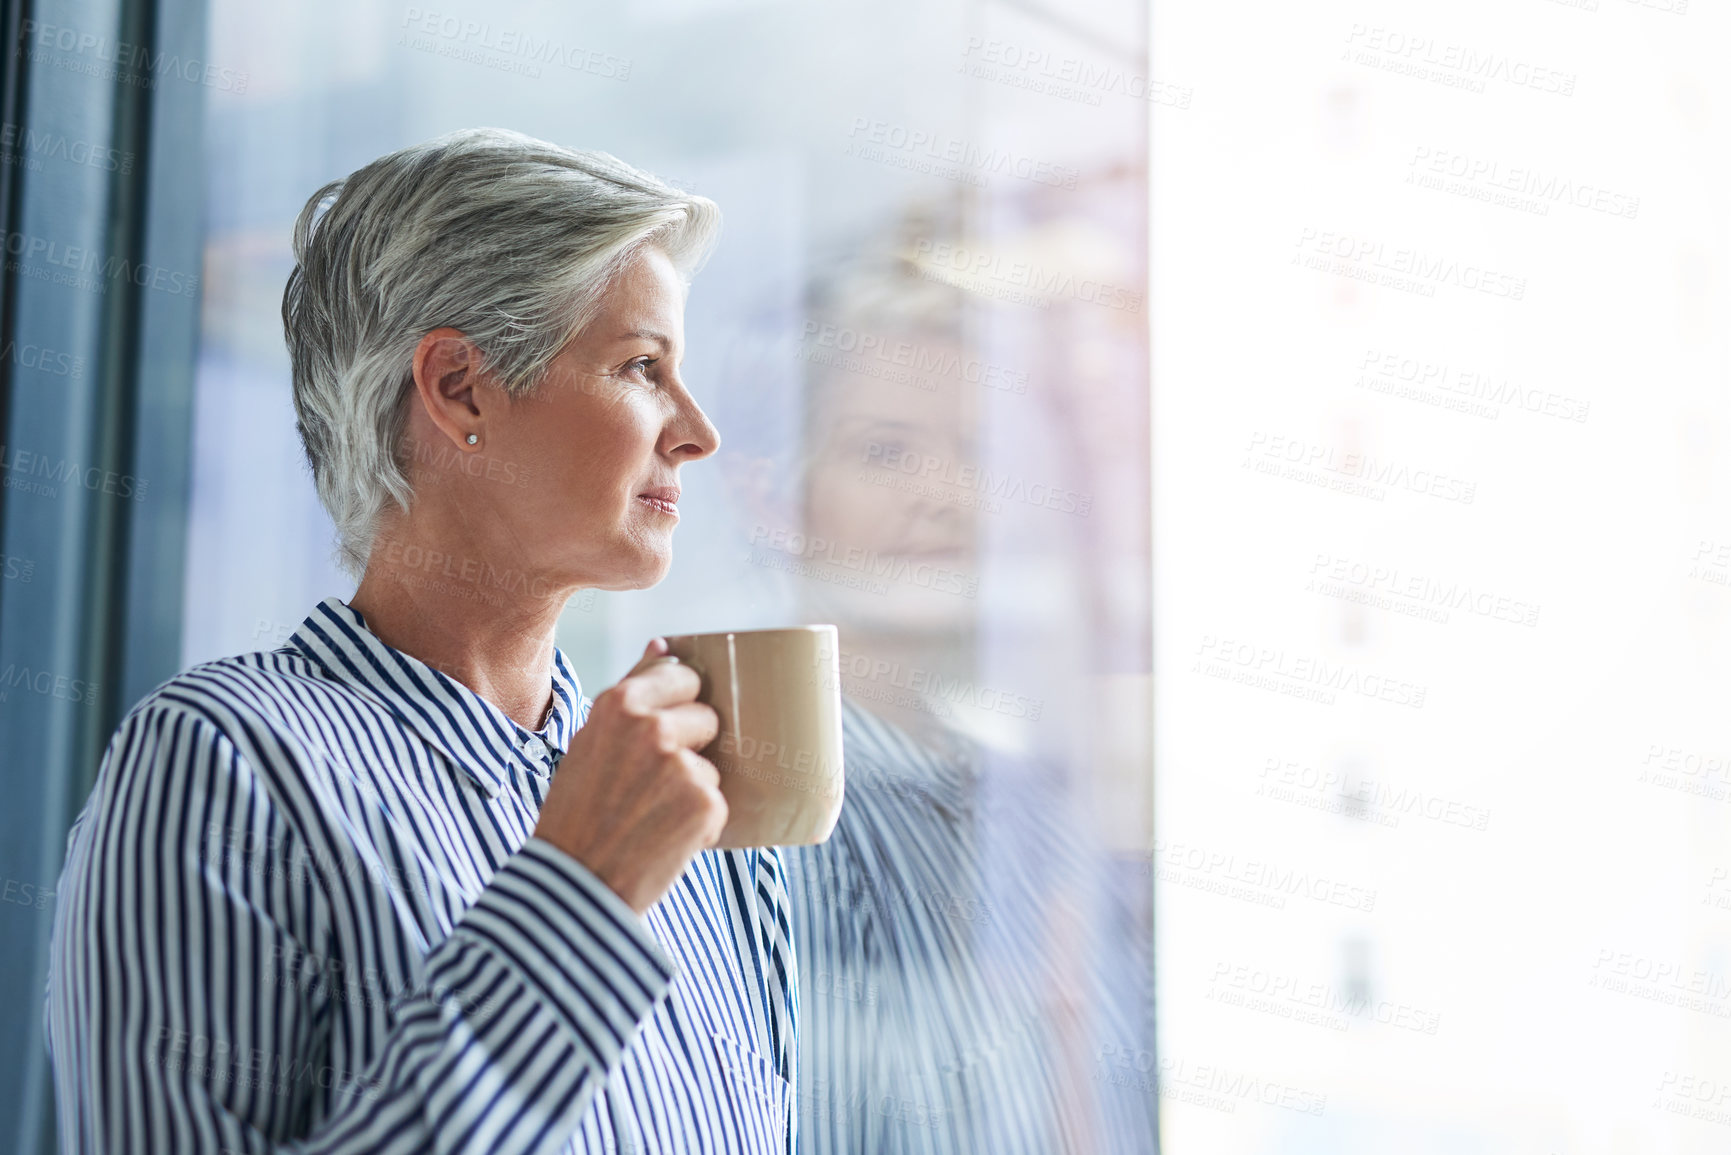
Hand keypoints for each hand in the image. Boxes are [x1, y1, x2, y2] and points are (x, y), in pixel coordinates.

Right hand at [532, 638, 724, 913]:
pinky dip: (700, 826)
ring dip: (693, 792)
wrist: (574, 883)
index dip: (682, 702)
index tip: (670, 726)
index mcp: (619, 703)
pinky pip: (718, 804)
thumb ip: (630, 691)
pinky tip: (664, 839)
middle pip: (707, 718)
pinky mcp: (704, 803)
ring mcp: (681, 764)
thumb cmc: (578, 811)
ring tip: (651, 817)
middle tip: (652, 786)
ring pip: (712, 766)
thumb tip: (663, 641)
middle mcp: (651, 727)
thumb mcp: (591, 740)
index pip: (683, 675)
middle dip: (692, 749)